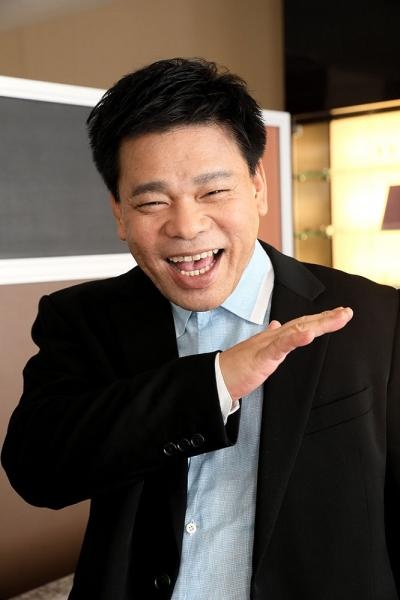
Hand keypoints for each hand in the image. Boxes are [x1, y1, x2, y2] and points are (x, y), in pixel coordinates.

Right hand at [219, 307, 352, 399]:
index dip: (320, 319)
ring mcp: (267, 345)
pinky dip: (295, 338)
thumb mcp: (258, 350)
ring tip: (337, 318)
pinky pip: (280, 346)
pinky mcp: (261, 357)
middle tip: (347, 312)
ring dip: (318, 323)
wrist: (216, 377)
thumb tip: (277, 325)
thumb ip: (271, 339)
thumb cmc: (236, 366)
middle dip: (327, 318)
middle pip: (304, 323)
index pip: (301, 325)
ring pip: (297, 330)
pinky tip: (308, 333)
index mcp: (274, 338)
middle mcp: (273, 337)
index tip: (339, 314)